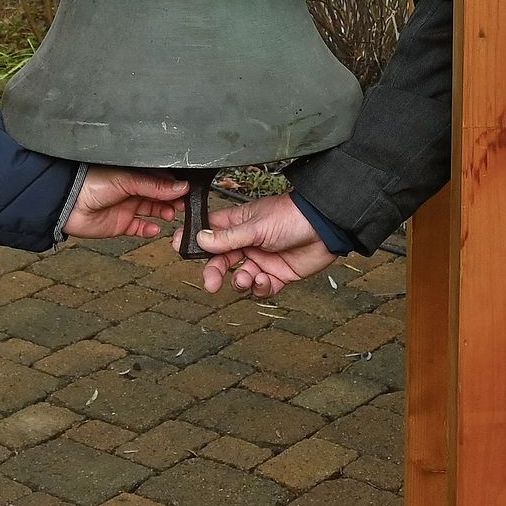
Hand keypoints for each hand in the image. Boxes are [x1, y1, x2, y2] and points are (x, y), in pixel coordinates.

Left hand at [64, 167, 187, 239]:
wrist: (68, 203)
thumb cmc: (91, 182)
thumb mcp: (127, 180)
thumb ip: (154, 185)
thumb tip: (181, 186)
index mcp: (135, 174)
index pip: (161, 178)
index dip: (175, 185)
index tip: (189, 190)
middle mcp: (133, 190)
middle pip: (160, 196)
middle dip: (173, 200)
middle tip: (183, 205)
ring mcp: (127, 207)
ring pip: (153, 211)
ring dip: (164, 213)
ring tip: (170, 215)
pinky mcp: (121, 224)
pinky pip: (140, 228)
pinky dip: (149, 230)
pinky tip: (154, 229)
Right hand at [191, 193, 338, 297]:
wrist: (325, 228)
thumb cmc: (292, 217)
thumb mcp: (256, 226)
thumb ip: (228, 237)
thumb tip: (200, 239)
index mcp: (239, 224)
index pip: (210, 232)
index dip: (195, 240)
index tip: (180, 248)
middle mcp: (248, 242)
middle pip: (221, 260)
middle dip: (214, 271)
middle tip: (211, 283)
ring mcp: (262, 259)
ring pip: (240, 277)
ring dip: (240, 281)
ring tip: (247, 278)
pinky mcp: (277, 274)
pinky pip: (261, 288)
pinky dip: (260, 288)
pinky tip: (265, 280)